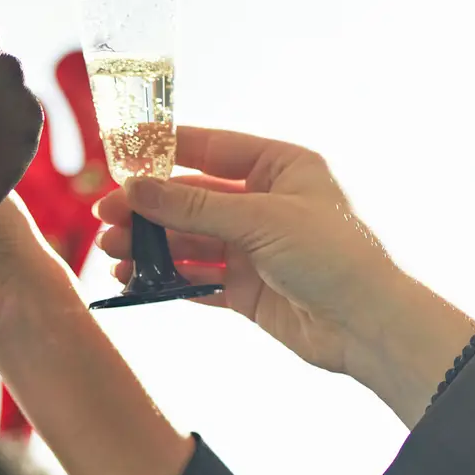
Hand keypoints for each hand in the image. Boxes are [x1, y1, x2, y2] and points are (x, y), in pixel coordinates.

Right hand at [94, 127, 474, 421]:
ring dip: (151, 245)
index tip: (121, 151)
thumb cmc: (333, 256)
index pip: (212, 148)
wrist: (367, 325)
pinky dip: (166, 278)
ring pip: (189, 240)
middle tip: (107, 216)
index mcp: (280, 167)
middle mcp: (265, 203)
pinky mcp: (246, 288)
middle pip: (192, 198)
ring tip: (113, 251)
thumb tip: (138, 188)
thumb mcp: (260, 219)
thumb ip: (194, 205)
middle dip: (149, 208)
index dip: (165, 150)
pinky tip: (136, 279)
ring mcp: (254, 247)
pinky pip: (197, 277)